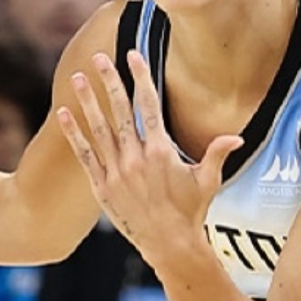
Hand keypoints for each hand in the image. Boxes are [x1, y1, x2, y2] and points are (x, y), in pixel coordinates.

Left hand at [58, 50, 241, 262]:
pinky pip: (85, 155)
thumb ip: (217, 154)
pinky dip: (74, 134)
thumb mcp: (208, 181)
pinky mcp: (102, 187)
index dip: (141, 77)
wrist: (170, 245)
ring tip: (78, 78)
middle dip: (110, 81)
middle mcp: (136, 158)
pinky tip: (64, 114)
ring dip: (88, 101)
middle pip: (121, 110)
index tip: (133, 55)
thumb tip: (237, 137)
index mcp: (161, 151)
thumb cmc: (192, 212)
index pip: (149, 105)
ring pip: (99, 129)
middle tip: (100, 57)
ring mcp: (116, 172)